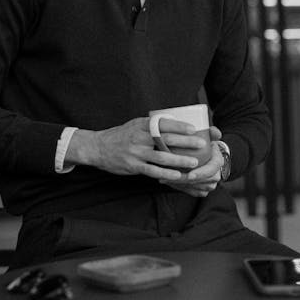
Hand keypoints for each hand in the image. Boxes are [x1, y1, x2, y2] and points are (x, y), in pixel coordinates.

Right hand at [68, 117, 208, 180]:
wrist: (98, 147)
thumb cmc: (121, 135)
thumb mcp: (135, 125)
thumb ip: (151, 126)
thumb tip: (172, 124)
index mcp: (142, 125)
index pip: (163, 124)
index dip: (179, 126)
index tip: (194, 128)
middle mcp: (140, 138)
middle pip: (166, 139)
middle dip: (185, 142)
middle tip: (201, 144)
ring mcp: (137, 153)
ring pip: (162, 157)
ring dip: (180, 160)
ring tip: (194, 162)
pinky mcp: (133, 166)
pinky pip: (153, 171)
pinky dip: (166, 174)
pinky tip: (177, 176)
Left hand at [159, 126, 223, 197]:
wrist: (206, 156)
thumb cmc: (204, 145)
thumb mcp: (208, 137)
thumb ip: (212, 132)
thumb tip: (215, 132)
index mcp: (218, 162)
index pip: (212, 169)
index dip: (202, 173)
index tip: (190, 174)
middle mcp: (216, 175)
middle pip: (203, 181)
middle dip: (187, 181)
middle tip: (171, 177)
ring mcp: (210, 184)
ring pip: (197, 188)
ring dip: (181, 185)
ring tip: (165, 179)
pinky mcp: (202, 190)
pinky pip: (193, 192)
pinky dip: (181, 188)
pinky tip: (169, 182)